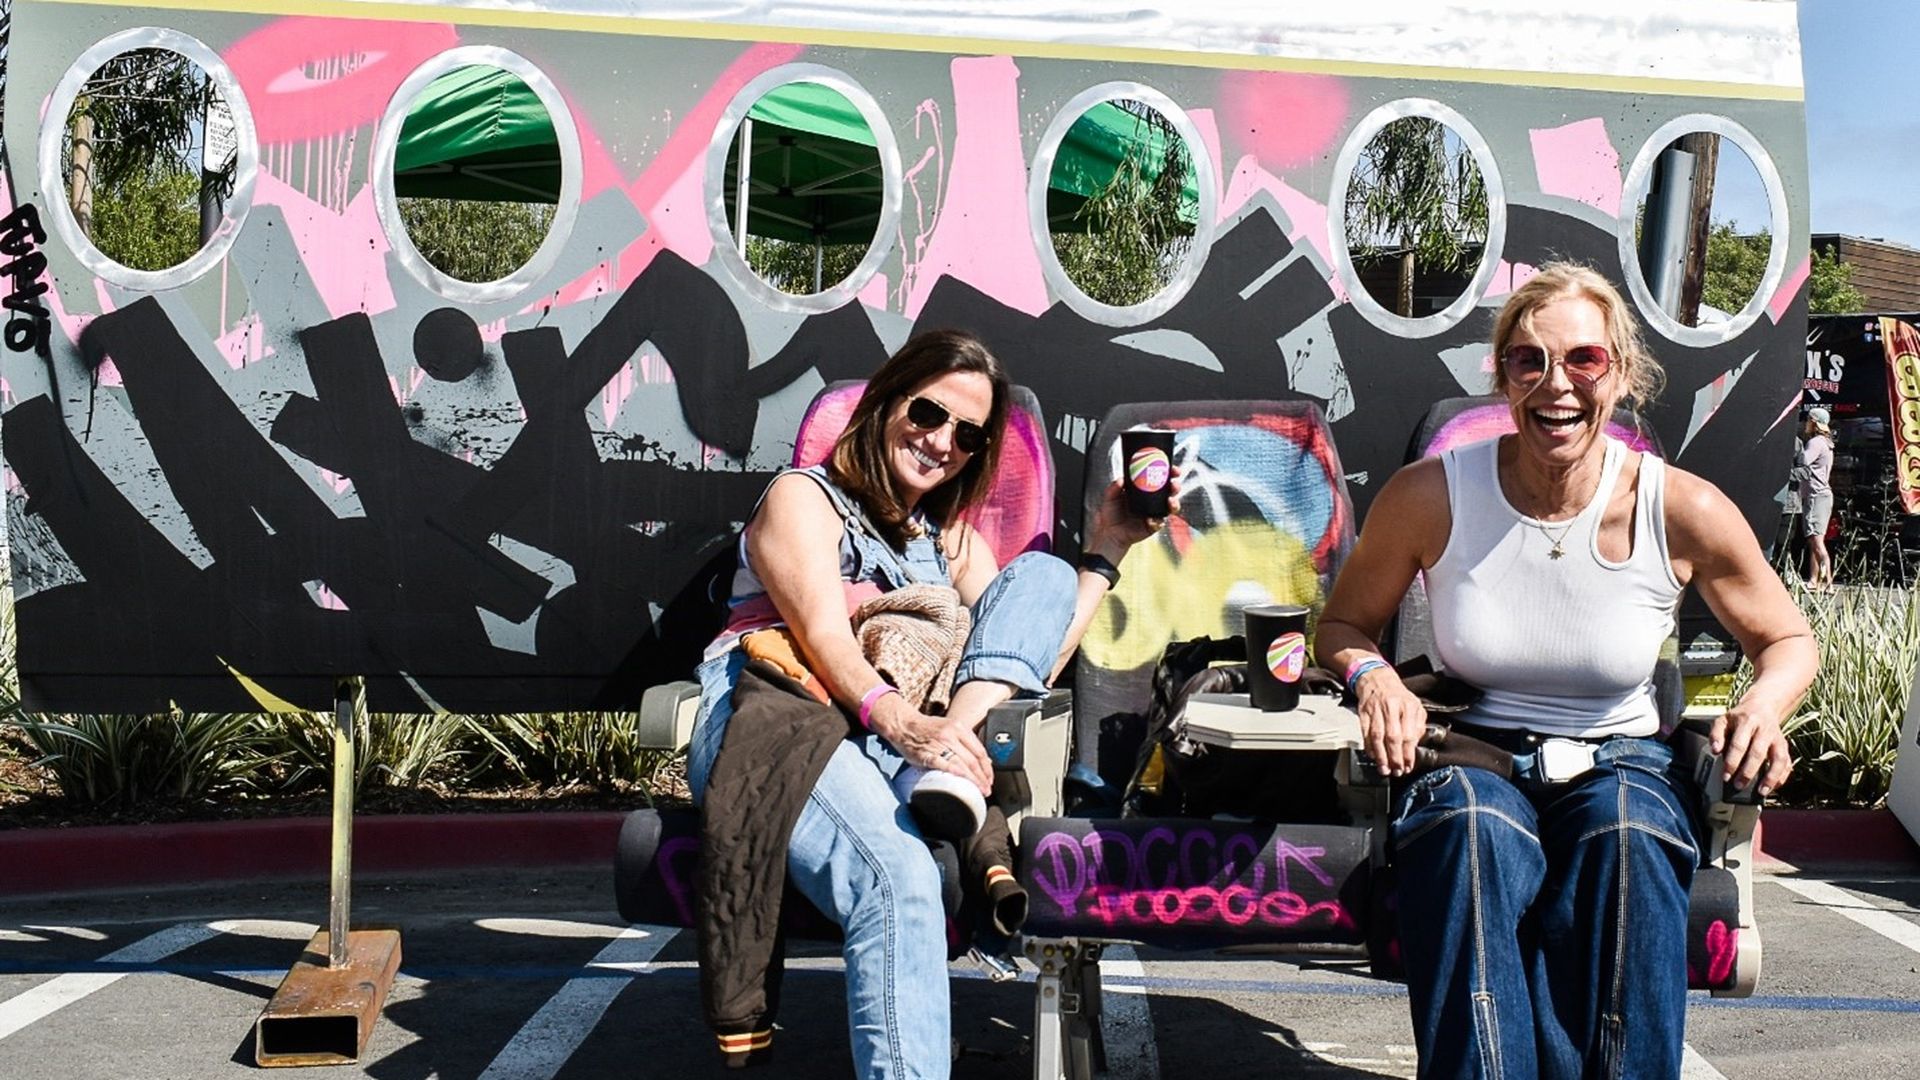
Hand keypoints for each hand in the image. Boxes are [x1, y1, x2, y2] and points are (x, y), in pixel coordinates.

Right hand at [872, 703, 994, 793]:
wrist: (904, 725)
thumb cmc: (928, 729)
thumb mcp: (951, 728)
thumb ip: (967, 742)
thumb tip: (985, 760)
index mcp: (959, 727)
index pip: (980, 750)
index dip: (987, 768)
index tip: (990, 779)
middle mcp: (950, 734)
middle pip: (972, 760)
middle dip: (982, 777)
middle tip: (987, 789)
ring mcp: (938, 744)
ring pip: (961, 764)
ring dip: (972, 780)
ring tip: (978, 790)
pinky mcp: (926, 754)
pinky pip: (942, 764)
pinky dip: (954, 773)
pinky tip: (961, 781)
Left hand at [1085, 475, 1181, 559]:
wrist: (1110, 532)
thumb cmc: (1111, 514)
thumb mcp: (1110, 497)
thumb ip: (1114, 488)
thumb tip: (1120, 480)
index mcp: (1144, 489)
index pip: (1160, 478)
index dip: (1168, 473)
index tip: (1173, 469)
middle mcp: (1152, 500)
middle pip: (1170, 490)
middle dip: (1175, 486)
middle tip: (1173, 484)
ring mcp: (1155, 512)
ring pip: (1171, 506)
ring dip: (1174, 503)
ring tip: (1170, 501)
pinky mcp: (1154, 525)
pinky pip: (1160, 522)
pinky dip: (1157, 521)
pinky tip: (1150, 520)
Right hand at [1356, 669, 1426, 776]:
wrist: (1378, 680)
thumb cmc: (1398, 696)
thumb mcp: (1415, 706)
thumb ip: (1418, 725)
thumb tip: (1414, 746)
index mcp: (1408, 706)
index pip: (1409, 734)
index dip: (1408, 753)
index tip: (1408, 766)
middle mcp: (1392, 707)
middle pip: (1393, 737)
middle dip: (1395, 757)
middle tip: (1396, 771)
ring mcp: (1376, 710)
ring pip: (1378, 736)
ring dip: (1381, 755)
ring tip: (1384, 768)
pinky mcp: (1364, 712)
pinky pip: (1365, 733)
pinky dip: (1369, 746)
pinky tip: (1373, 756)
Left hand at [1712, 700, 1792, 796]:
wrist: (1763, 706)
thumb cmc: (1740, 717)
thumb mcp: (1724, 720)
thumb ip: (1716, 734)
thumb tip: (1715, 750)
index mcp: (1746, 722)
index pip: (1739, 744)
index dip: (1732, 762)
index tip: (1726, 776)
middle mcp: (1764, 730)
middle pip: (1758, 753)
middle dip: (1748, 772)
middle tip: (1739, 785)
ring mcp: (1777, 738)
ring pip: (1778, 758)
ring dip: (1771, 777)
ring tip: (1762, 791)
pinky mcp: (1785, 745)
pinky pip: (1787, 762)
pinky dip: (1783, 776)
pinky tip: (1775, 786)